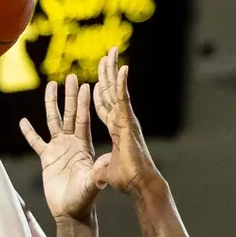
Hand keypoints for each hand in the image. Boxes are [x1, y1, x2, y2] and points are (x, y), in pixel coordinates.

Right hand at [18, 75, 99, 221]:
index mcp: (84, 146)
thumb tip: (106, 161)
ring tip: (51, 85)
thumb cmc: (84, 199)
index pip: (83, 119)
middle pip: (70, 114)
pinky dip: (29, 132)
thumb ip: (97, 172)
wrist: (71, 212)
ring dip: (51, 104)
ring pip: (53, 121)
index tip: (84, 84)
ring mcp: (59, 149)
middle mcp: (72, 143)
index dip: (83, 102)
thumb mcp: (92, 184)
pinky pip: (36, 142)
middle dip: (69, 96)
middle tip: (70, 76)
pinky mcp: (46, 159)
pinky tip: (23, 120)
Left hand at [90, 47, 160, 194]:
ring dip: (113, 70)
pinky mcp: (128, 122)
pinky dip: (122, 83)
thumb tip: (99, 173)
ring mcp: (125, 119)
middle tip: (106, 55)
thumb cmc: (128, 180)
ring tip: (111, 52)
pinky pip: (123, 99)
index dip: (99, 92)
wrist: (140, 185)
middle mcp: (121, 121)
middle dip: (107, 73)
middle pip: (110, 92)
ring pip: (116, 90)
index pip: (105, 106)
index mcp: (116, 129)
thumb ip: (102, 168)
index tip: (95, 80)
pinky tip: (122, 68)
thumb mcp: (106, 171)